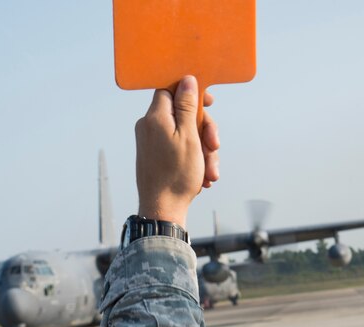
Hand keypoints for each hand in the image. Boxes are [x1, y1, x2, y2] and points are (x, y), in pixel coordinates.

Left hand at [135, 75, 219, 227]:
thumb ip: (187, 106)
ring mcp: (152, 143)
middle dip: (204, 130)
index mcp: (155, 117)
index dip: (191, 92)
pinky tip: (203, 177)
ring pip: (185, 134)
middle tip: (214, 146)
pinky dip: (194, 160)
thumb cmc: (175, 175)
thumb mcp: (189, 136)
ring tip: (210, 171)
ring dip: (203, 151)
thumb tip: (187, 80)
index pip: (170, 89)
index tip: (208, 101)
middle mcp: (149, 127)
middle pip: (183, 114)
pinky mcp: (156, 157)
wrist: (162, 210)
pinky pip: (179, 149)